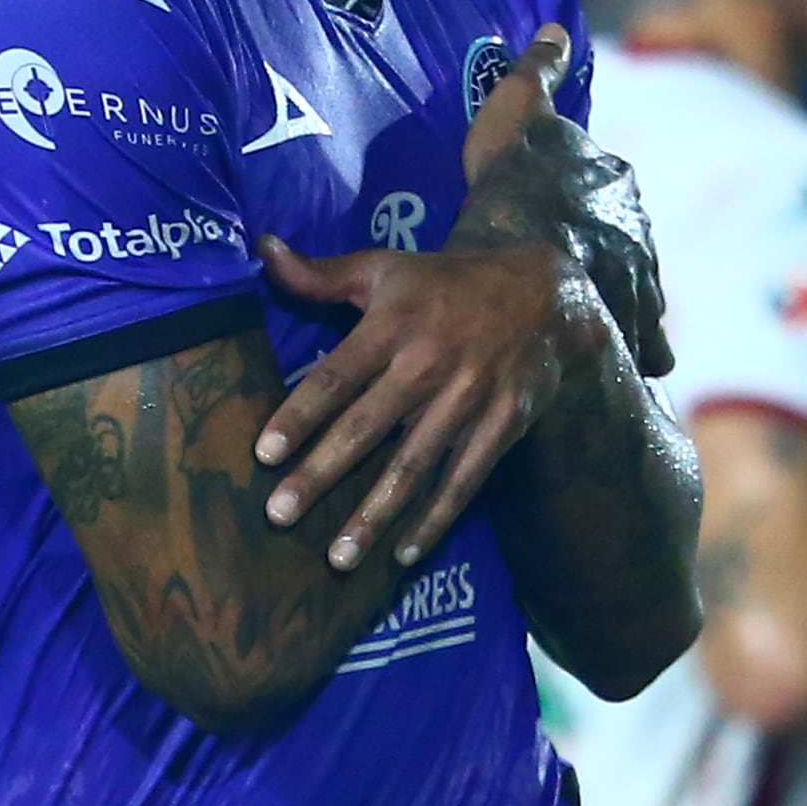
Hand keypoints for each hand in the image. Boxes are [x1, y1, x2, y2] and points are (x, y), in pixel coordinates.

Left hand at [251, 231, 593, 575]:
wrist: (546, 293)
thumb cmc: (446, 282)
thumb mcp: (386, 267)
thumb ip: (320, 273)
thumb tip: (260, 248)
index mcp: (393, 325)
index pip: (336, 377)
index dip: (299, 416)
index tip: (263, 454)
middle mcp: (428, 364)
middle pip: (367, 429)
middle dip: (321, 475)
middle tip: (279, 516)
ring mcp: (469, 400)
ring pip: (413, 465)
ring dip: (374, 514)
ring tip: (337, 558)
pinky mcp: (502, 426)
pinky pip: (464, 481)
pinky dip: (435, 520)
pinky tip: (403, 554)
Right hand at [454, 27, 673, 378]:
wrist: (526, 282)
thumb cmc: (509, 196)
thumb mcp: (510, 121)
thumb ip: (534, 73)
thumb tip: (555, 28)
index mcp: (610, 175)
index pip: (598, 177)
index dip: (571, 192)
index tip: (552, 207)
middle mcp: (636, 222)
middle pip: (621, 231)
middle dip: (601, 244)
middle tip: (563, 260)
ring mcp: (642, 274)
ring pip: (638, 284)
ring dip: (620, 296)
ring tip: (592, 315)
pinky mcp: (639, 322)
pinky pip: (645, 337)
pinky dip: (638, 345)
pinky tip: (624, 356)